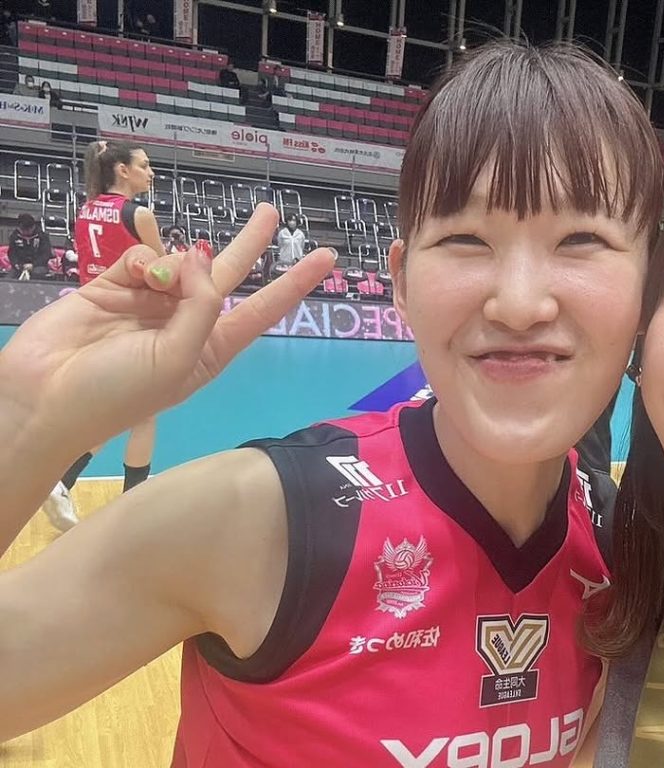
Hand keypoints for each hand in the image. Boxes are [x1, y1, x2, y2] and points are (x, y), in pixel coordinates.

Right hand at [0, 204, 334, 452]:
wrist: (44, 396)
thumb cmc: (119, 391)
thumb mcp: (180, 358)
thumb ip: (201, 306)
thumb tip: (199, 258)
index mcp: (212, 347)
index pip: (263, 310)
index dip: (294, 283)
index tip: (327, 258)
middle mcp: (187, 322)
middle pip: (229, 273)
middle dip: (250, 242)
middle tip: (271, 211)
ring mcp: (152, 301)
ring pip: (181, 262)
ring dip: (175, 265)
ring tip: (154, 286)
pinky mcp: (115, 284)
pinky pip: (143, 257)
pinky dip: (143, 260)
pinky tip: (131, 277)